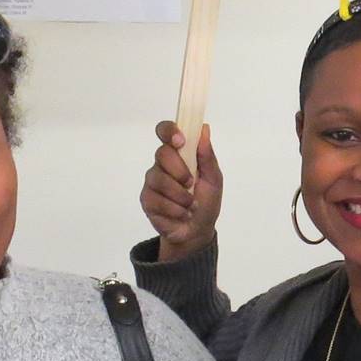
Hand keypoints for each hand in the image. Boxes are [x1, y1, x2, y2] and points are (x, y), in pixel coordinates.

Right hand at [140, 121, 222, 261]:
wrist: (197, 231)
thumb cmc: (206, 202)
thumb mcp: (213, 179)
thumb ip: (207, 156)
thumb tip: (204, 129)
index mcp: (179, 154)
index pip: (165, 132)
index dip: (169, 131)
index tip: (180, 141)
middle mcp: (162, 164)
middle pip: (162, 154)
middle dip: (179, 171)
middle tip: (191, 184)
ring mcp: (152, 182)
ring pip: (159, 180)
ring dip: (180, 196)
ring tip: (191, 205)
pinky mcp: (146, 199)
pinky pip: (157, 200)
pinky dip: (175, 209)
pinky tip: (182, 214)